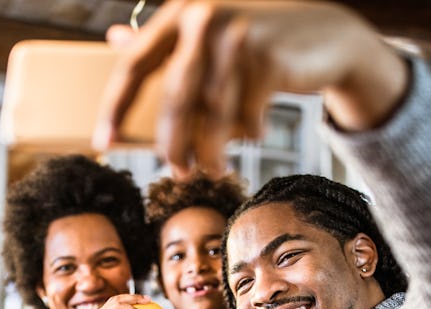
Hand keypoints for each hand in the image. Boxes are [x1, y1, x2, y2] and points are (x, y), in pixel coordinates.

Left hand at [94, 0, 407, 177]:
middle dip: (172, 143)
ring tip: (213, 169)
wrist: (327, 35)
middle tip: (175, 171)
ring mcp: (237, 35)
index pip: (135, 65)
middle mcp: (205, 17)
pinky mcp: (268, 56)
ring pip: (211, 113)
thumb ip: (165, 39)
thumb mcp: (209, 33)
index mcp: (181, 13)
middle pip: (174, 97)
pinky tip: (254, 135)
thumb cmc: (259, 40)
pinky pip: (246, 113)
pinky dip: (249, 132)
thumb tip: (115, 38)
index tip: (104, 141)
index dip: (115, 107)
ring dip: (211, 149)